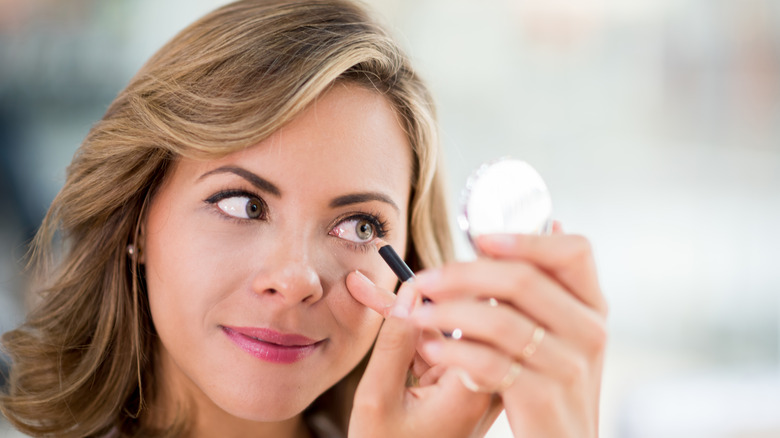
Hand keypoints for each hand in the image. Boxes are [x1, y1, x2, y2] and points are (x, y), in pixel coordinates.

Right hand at [345, 276, 501, 437]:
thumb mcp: (377, 398)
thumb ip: (395, 343)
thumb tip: (410, 291)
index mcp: (472, 388)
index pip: (470, 312)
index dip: (435, 288)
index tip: (399, 276)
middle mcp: (488, 387)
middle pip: (457, 321)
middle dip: (411, 304)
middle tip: (366, 287)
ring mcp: (482, 390)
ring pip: (448, 335)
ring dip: (409, 323)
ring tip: (366, 299)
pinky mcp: (471, 393)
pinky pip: (446, 353)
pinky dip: (415, 345)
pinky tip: (388, 337)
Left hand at [409, 225, 607, 437]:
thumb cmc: (552, 380)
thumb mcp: (562, 330)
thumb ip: (550, 285)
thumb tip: (547, 223)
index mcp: (593, 307)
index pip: (574, 252)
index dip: (525, 239)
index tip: (480, 239)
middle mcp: (590, 332)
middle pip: (522, 280)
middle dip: (462, 274)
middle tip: (424, 279)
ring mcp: (569, 366)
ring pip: (499, 321)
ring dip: (448, 313)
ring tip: (418, 314)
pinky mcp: (543, 399)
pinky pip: (489, 363)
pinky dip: (453, 352)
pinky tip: (432, 349)